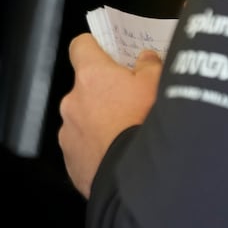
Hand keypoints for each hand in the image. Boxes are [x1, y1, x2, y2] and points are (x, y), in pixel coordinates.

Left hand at [58, 35, 161, 198]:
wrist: (137, 180)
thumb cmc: (146, 125)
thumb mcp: (159, 86)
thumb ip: (150, 66)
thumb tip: (145, 59)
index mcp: (91, 76)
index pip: (80, 47)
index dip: (94, 48)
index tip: (106, 54)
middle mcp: (72, 102)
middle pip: (85, 89)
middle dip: (103, 94)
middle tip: (129, 105)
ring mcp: (68, 133)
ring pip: (83, 120)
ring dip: (98, 124)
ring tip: (125, 137)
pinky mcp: (71, 162)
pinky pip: (83, 149)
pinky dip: (97, 150)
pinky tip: (118, 158)